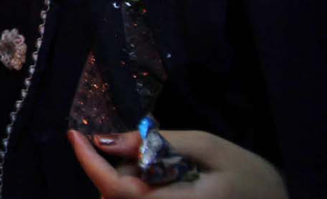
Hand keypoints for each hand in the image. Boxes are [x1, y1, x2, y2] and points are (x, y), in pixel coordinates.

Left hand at [68, 129, 286, 198]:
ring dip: (133, 181)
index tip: (74, 134)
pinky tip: (170, 182)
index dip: (88, 163)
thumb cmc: (252, 177)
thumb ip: (157, 142)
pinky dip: (143, 190)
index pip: (116, 190)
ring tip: (176, 171)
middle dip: (122, 168)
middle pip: (115, 196)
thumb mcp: (209, 147)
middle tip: (159, 153)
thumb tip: (105, 140)